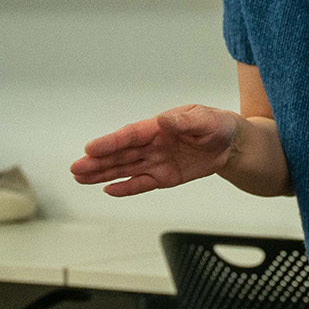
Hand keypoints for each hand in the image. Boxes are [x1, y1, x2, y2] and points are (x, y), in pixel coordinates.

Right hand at [70, 105, 240, 195]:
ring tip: (81, 177)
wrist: (231, 144)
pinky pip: (142, 183)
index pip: (130, 136)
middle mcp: (152, 144)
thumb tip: (164, 120)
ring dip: (103, 174)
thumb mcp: (206, 119)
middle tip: (76, 167)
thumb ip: (185, 121)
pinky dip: (126, 188)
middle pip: (120, 154)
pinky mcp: (164, 177)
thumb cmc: (217, 125)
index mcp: (159, 127)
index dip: (110, 142)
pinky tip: (108, 190)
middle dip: (98, 161)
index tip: (91, 148)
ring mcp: (156, 161)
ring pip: (125, 169)